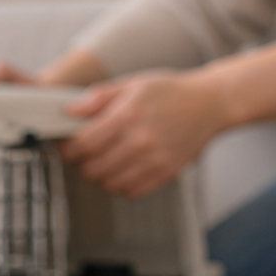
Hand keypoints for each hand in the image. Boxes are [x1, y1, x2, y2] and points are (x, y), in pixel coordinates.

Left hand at [60, 71, 230, 198]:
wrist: (210, 104)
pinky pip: (131, 191)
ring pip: (109, 183)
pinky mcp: (166, 174)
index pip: (84, 144)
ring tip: (100, 162)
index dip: (67, 148)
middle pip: (93, 168)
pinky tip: (120, 171)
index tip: (65, 146)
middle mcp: (142, 141)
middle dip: (80, 163)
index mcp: (129, 115)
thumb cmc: (171, 92)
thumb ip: (99, 97)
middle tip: (81, 154)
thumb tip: (71, 110)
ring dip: (98, 176)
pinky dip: (119, 185)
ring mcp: (155, 160)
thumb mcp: (132, 84)